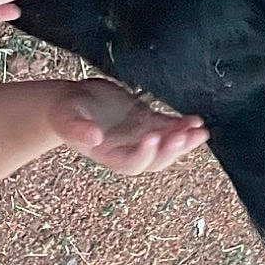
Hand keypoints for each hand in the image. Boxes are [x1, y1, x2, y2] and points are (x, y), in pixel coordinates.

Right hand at [49, 79, 208, 175]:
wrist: (72, 101)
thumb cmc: (65, 111)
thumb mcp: (65, 118)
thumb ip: (77, 129)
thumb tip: (94, 137)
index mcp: (108, 154)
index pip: (131, 162)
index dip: (145, 153)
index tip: (153, 137)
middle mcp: (127, 150)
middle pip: (155, 159)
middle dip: (171, 150)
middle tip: (184, 136)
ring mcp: (139, 137)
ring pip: (166, 146)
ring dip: (184, 140)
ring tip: (200, 131)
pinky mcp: (147, 121)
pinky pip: (168, 128)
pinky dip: (182, 125)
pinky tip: (195, 120)